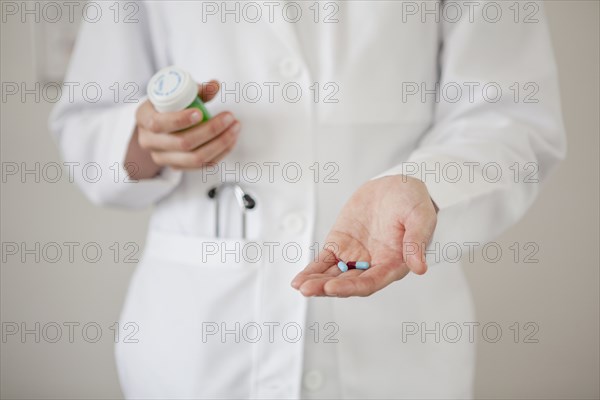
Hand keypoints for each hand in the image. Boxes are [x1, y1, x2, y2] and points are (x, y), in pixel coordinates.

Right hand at [125, 81, 239, 178]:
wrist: (157, 125)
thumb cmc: (167, 106)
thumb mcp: (175, 93)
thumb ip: (194, 90)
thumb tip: (215, 85)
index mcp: (144, 118)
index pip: (159, 123)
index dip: (180, 120)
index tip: (200, 112)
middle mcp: (150, 141)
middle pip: (182, 144)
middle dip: (210, 130)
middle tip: (229, 118)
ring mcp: (163, 157)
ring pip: (195, 159)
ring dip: (220, 144)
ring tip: (234, 129)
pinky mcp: (177, 167)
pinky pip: (201, 166)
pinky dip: (220, 153)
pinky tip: (231, 140)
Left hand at [291, 175, 437, 296]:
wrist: (397, 185)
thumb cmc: (414, 202)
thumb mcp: (421, 217)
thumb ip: (417, 241)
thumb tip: (420, 268)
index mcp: (394, 264)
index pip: (372, 281)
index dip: (352, 286)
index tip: (333, 288)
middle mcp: (373, 265)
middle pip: (349, 282)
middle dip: (328, 287)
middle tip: (309, 290)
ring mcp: (355, 256)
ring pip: (334, 275)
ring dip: (317, 282)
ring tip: (300, 286)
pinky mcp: (341, 244)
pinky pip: (325, 261)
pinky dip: (313, 270)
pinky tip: (299, 280)